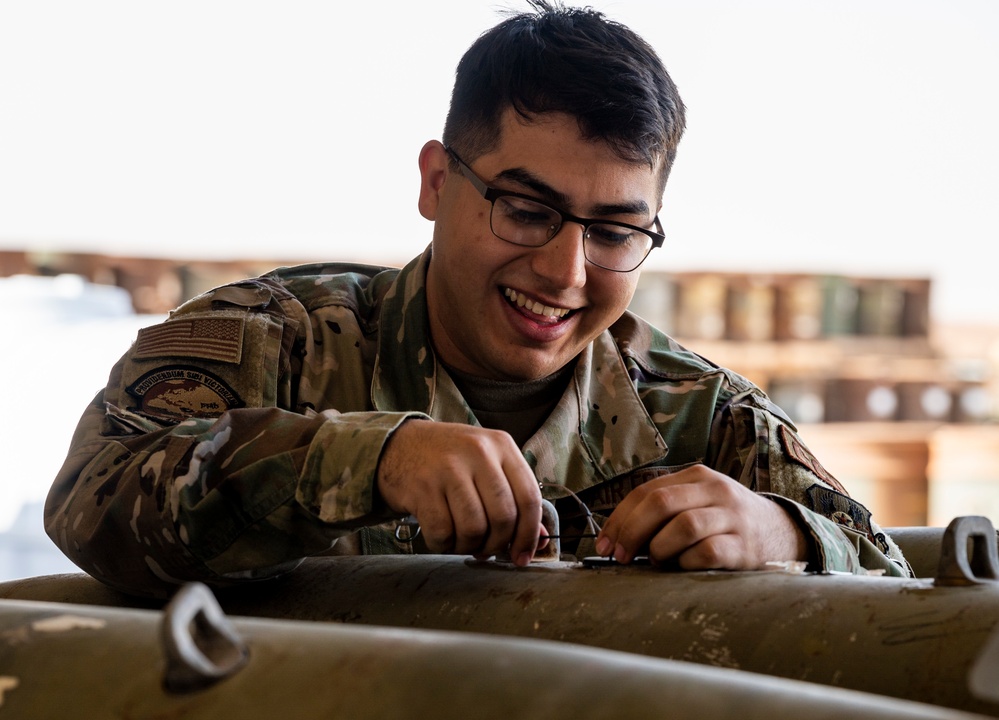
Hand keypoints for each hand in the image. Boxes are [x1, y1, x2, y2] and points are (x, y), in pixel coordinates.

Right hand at [376, 419, 541, 565]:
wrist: (399, 445)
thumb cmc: (450, 459)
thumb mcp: (487, 465)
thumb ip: (514, 497)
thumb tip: (538, 539)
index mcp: (502, 445)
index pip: (529, 498)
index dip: (529, 535)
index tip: (522, 556)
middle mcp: (478, 452)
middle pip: (504, 517)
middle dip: (497, 544)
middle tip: (486, 550)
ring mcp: (449, 468)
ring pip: (474, 529)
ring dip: (470, 547)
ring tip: (462, 541)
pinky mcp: (422, 486)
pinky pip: (442, 532)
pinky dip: (444, 545)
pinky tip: (442, 536)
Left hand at [595, 465, 806, 569]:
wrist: (784, 534)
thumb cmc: (728, 522)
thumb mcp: (700, 502)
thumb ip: (665, 510)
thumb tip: (618, 536)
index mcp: (697, 477)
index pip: (647, 491)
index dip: (620, 518)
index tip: (605, 543)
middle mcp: (715, 491)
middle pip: (660, 503)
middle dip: (631, 532)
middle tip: (620, 556)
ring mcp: (732, 518)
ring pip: (683, 526)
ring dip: (659, 548)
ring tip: (657, 560)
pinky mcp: (744, 547)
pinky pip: (705, 553)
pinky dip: (685, 562)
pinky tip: (683, 566)